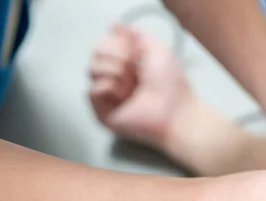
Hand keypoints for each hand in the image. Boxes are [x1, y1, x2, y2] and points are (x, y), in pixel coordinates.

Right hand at [88, 24, 188, 145]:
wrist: (174, 111)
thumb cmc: (171, 84)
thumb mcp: (157, 49)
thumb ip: (135, 34)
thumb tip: (113, 24)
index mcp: (126, 64)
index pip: (105, 43)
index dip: (118, 43)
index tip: (136, 52)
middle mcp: (115, 78)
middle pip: (95, 53)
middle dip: (117, 55)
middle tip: (135, 68)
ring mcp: (108, 95)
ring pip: (91, 69)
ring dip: (115, 71)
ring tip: (132, 84)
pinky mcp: (102, 112)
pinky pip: (91, 90)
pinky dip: (109, 88)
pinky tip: (124, 96)